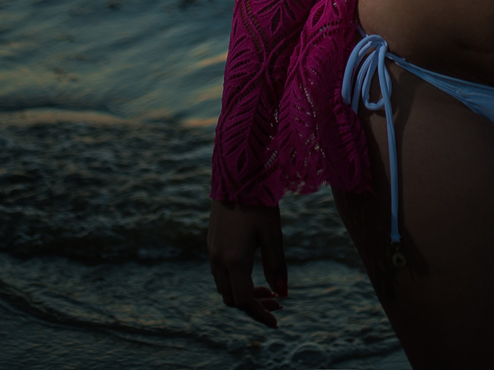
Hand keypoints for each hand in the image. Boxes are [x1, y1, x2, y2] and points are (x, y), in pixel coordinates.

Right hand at [207, 199, 287, 327]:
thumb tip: (282, 293)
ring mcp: (212, 251)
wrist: (236, 172)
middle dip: (254, 306)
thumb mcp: (273, 233)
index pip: (244, 301)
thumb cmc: (259, 200)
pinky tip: (254, 272)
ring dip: (244, 293)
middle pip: (231, 298)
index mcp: (233, 260)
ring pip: (224, 287)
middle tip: (277, 302)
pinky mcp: (211, 242)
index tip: (277, 321)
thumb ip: (276, 265)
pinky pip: (221, 273)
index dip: (260, 314)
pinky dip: (236, 281)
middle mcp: (218, 259)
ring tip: (268, 289)